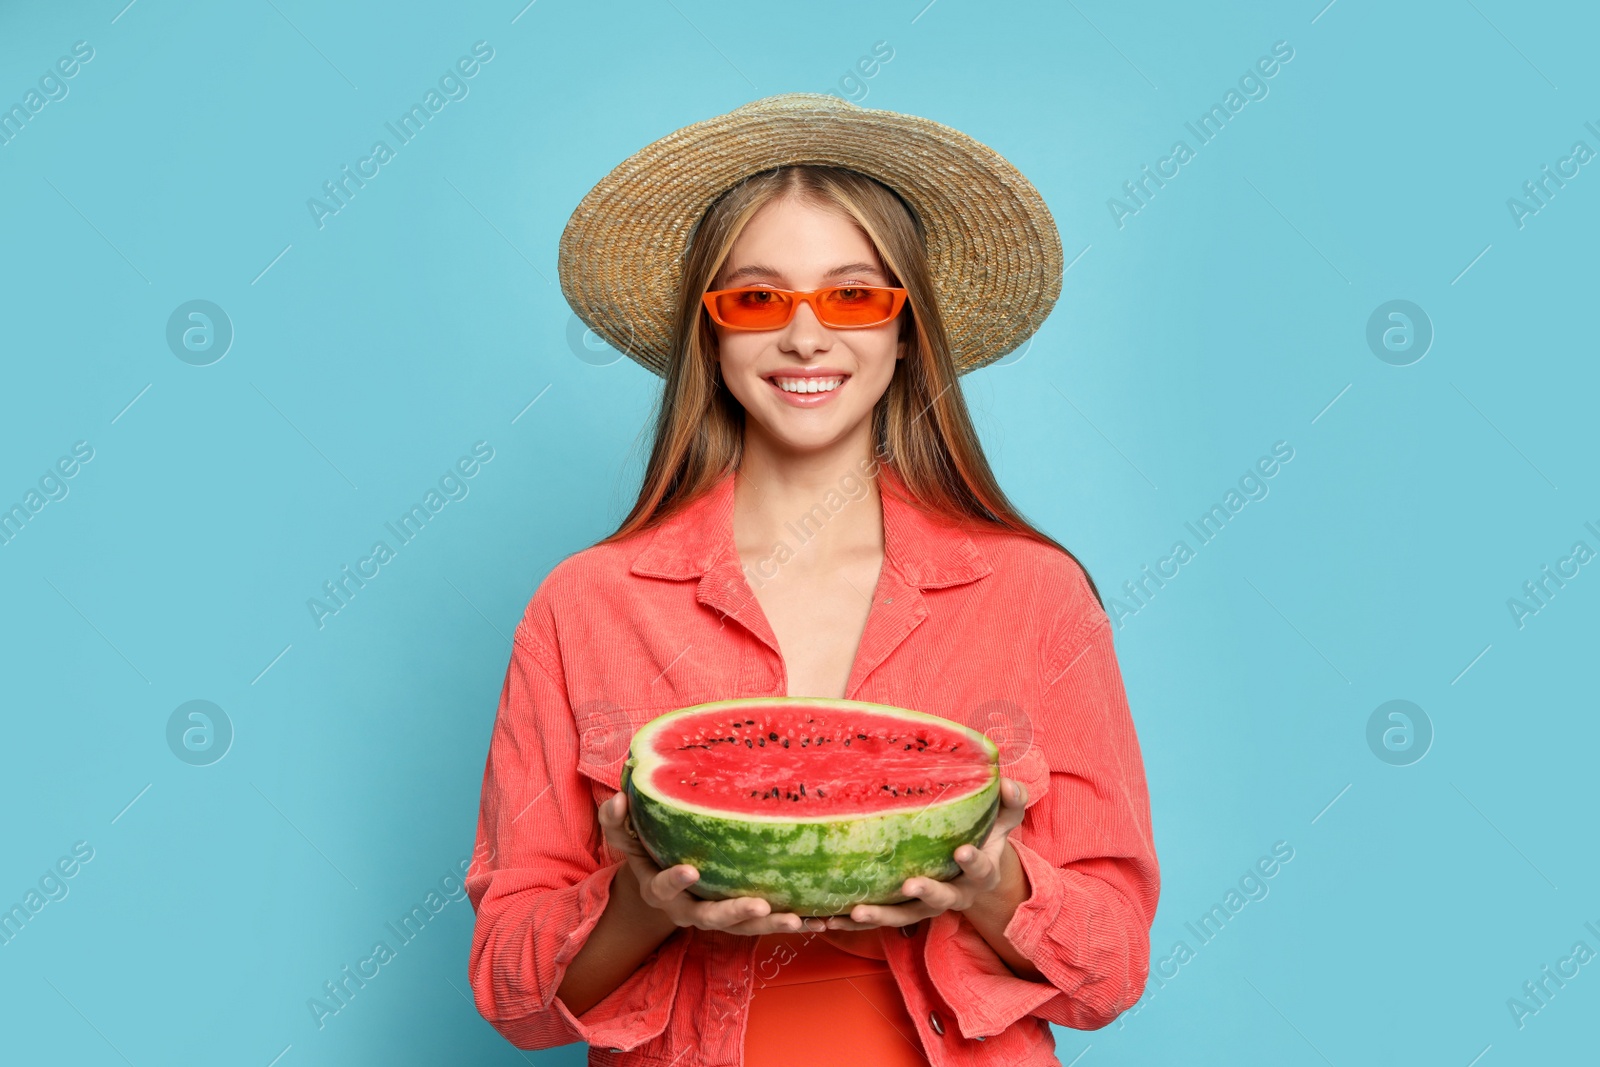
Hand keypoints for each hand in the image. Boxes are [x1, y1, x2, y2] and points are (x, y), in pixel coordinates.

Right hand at [599, 791, 826, 935]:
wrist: (659, 886)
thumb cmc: (645, 852)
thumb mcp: (624, 838)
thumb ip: (616, 822)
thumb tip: (617, 798)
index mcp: (660, 890)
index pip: (665, 888)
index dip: (675, 882)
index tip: (691, 870)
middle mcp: (689, 910)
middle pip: (712, 918)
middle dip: (736, 914)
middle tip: (760, 906)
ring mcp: (716, 918)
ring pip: (744, 929)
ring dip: (771, 926)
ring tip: (799, 921)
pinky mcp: (739, 919)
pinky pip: (765, 925)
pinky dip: (792, 924)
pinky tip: (821, 921)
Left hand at [824, 776, 1028, 930]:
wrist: (973, 873)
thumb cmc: (985, 837)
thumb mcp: (1002, 821)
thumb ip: (1010, 803)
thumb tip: (1008, 784)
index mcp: (980, 874)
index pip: (981, 869)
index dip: (973, 862)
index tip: (962, 851)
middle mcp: (954, 896)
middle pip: (942, 900)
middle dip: (927, 894)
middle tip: (912, 885)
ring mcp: (925, 907)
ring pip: (904, 916)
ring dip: (880, 916)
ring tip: (857, 912)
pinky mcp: (901, 911)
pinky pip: (877, 920)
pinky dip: (852, 923)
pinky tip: (825, 921)